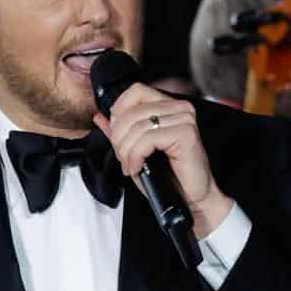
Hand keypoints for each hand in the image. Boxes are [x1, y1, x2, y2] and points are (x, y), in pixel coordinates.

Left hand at [94, 84, 232, 238]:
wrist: (190, 200)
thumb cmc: (168, 178)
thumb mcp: (137, 151)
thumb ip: (120, 132)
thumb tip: (100, 117)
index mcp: (169, 106)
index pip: (136, 91)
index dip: (119, 110)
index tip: (116, 134)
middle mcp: (179, 108)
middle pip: (133, 111)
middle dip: (119, 138)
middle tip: (123, 158)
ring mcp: (184, 119)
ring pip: (137, 126)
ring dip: (126, 151)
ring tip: (131, 166)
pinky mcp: (186, 133)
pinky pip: (147, 139)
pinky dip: (136, 156)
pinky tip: (138, 168)